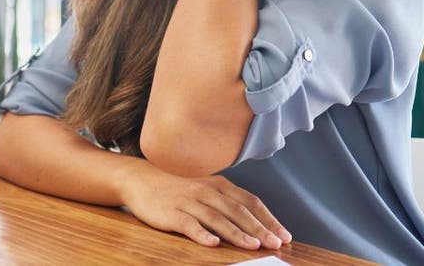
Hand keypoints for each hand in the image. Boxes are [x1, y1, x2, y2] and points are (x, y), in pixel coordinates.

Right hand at [119, 163, 291, 249]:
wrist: (139, 178)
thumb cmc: (176, 186)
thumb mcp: (204, 187)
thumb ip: (226, 200)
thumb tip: (254, 220)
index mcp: (218, 184)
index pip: (250, 202)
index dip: (268, 219)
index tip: (284, 234)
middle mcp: (206, 191)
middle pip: (238, 211)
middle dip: (259, 229)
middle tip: (276, 243)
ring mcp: (189, 201)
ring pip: (217, 219)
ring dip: (237, 233)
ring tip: (253, 246)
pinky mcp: (172, 213)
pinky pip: (189, 224)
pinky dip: (202, 234)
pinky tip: (213, 244)